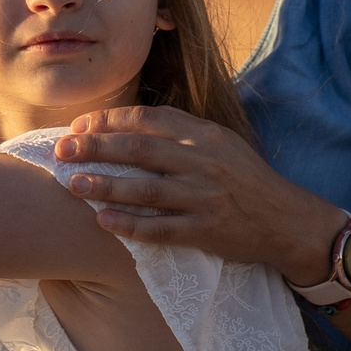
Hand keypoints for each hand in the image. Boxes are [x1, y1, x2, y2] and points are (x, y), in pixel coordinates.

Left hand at [53, 105, 341, 283]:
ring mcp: (203, 198)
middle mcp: (202, 162)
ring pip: (144, 189)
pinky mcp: (205, 231)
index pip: (148, 120)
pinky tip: (103, 221)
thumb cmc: (247, 180)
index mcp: (204, 136)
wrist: (288, 221)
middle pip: (139, 149)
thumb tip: (129, 124)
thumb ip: (182, 131)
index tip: (80, 126)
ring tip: (72, 185)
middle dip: (95, 148)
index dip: (109, 121)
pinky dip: (130, 225)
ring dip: (104, 186)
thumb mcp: (221, 143)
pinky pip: (160, 229)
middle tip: (62, 150)